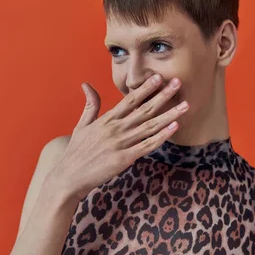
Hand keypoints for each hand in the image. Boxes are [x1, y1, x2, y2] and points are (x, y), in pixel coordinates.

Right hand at [48, 74, 188, 200]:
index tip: (158, 77)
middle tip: (178, 82)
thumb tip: (86, 84)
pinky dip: (162, 136)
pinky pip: (147, 145)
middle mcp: (116, 129)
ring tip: (185, 105)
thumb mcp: (82, 125)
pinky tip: (174, 128)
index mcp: (107, 120)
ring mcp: (122, 143)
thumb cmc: (76, 152)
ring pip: (151, 126)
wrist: (69, 177)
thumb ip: (90, 105)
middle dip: (163, 95)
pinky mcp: (125, 158)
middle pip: (144, 109)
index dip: (145, 88)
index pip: (130, 100)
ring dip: (170, 115)